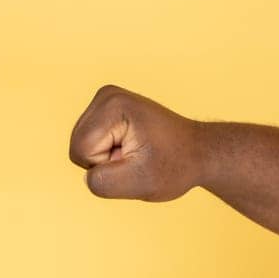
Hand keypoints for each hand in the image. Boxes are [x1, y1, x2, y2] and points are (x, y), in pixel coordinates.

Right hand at [68, 84, 205, 200]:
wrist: (200, 152)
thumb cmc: (176, 166)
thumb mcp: (141, 182)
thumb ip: (104, 182)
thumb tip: (86, 176)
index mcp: (113, 105)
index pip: (81, 152)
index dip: (108, 166)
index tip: (138, 158)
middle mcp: (106, 95)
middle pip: (78, 147)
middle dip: (107, 162)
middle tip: (140, 156)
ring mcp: (106, 99)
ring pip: (83, 147)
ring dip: (109, 158)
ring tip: (139, 152)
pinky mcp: (107, 109)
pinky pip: (90, 143)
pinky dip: (111, 152)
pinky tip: (135, 146)